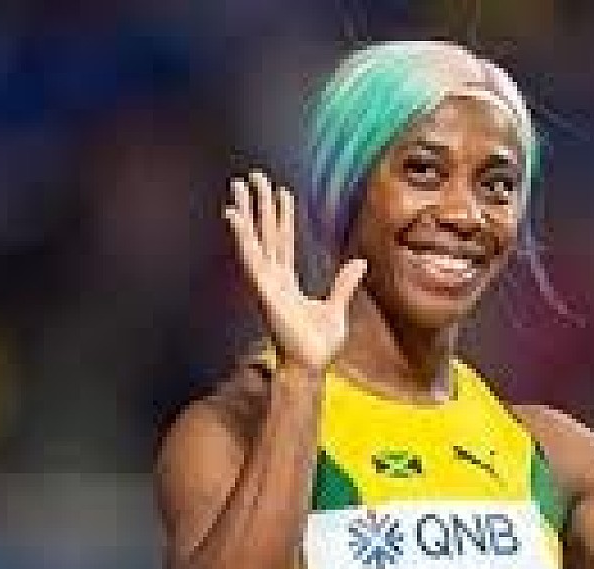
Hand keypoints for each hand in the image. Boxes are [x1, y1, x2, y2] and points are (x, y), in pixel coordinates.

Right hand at [224, 170, 365, 376]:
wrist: (310, 366)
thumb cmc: (318, 346)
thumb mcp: (337, 309)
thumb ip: (343, 284)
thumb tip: (359, 262)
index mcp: (287, 283)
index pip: (283, 242)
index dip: (282, 217)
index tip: (280, 192)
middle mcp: (272, 279)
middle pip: (265, 233)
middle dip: (258, 205)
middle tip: (252, 176)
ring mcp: (265, 283)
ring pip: (254, 240)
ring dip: (245, 212)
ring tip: (238, 186)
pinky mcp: (263, 290)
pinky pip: (250, 258)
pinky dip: (242, 236)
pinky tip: (234, 215)